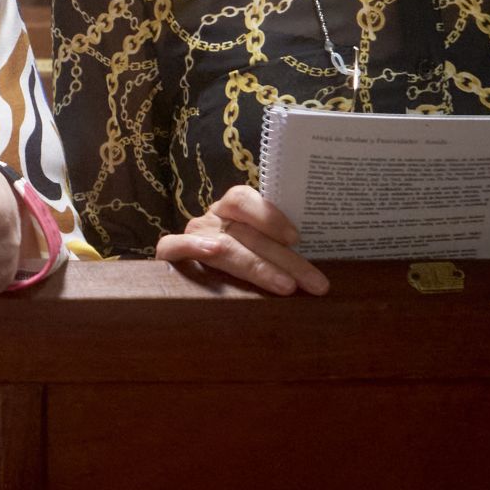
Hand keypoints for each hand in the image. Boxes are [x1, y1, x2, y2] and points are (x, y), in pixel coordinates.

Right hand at [154, 183, 329, 295]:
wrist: (198, 289)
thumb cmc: (249, 263)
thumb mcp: (266, 250)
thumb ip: (283, 250)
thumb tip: (319, 270)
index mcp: (233, 209)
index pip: (244, 199)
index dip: (269, 216)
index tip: (297, 239)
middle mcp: (212, 218)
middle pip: (248, 233)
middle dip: (286, 259)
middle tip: (316, 283)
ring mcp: (192, 236)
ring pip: (224, 246)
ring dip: (258, 266)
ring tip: (287, 287)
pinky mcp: (170, 255)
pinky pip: (172, 246)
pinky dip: (193, 246)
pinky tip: (213, 250)